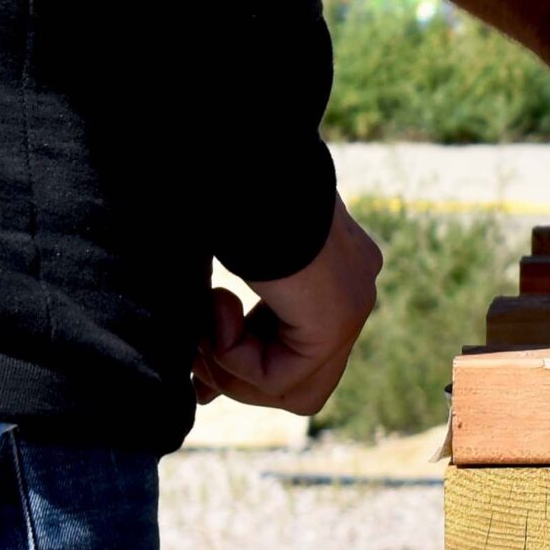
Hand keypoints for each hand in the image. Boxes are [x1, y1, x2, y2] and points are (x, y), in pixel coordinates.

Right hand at [193, 196, 381, 414]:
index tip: (199, 356)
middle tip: (196, 362)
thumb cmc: (227, 191)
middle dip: (241, 377)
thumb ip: (224, 321)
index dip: (247, 361)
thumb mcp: (229, 261)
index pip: (301, 343)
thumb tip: (202, 389)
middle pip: (300, 374)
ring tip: (204, 324)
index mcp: (335, 261)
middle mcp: (354, 284)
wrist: (244, 160)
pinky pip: (281, 378)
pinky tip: (218, 304)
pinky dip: (236, 357)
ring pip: (296, 390)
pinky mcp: (336, 321)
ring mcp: (353, 304)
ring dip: (234, 368)